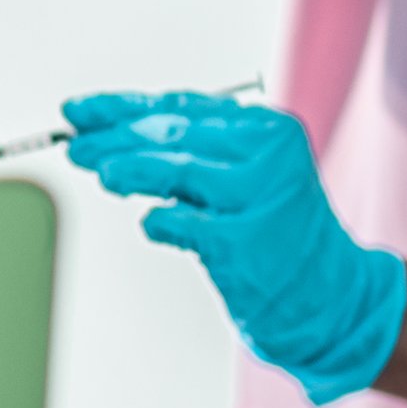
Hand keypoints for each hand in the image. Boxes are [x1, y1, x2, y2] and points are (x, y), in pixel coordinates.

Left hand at [61, 92, 406, 404]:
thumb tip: (116, 138)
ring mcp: (257, 196)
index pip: (182, 107)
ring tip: (99, 171)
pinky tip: (151, 222)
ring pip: (173, 169)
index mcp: (269, 129)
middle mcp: (268, 155)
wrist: (332, 300)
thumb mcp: (248, 180)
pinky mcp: (242, 241)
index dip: (124, 108)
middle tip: (74, 144)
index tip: (79, 111)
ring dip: (128, 169)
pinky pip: (180, 222)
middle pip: (173, 133)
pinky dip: (159, 221)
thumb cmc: (279, 238)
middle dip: (114, 137)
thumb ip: (198, 155)